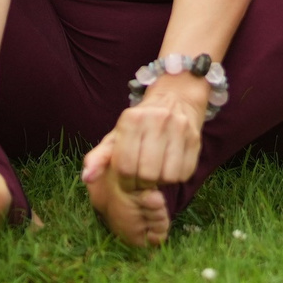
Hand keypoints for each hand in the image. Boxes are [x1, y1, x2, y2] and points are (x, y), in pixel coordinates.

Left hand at [81, 73, 209, 191]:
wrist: (176, 98)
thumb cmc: (141, 124)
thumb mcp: (117, 136)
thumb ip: (98, 157)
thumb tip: (86, 177)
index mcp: (131, 119)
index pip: (124, 166)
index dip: (125, 181)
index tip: (128, 179)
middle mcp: (156, 119)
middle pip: (146, 173)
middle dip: (142, 183)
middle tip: (142, 179)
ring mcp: (178, 128)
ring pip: (167, 176)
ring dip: (160, 181)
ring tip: (156, 172)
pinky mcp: (195, 138)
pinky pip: (184, 173)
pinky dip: (175, 177)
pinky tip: (169, 166)